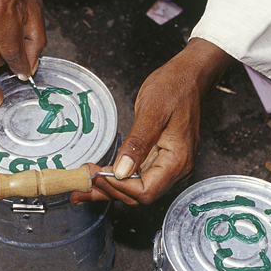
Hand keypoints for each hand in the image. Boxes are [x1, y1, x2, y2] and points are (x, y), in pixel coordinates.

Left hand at [70, 38, 233, 205]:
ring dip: (109, 189)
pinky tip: (99, 178)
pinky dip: (117, 179)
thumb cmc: (175, 88)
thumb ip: (137, 144)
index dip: (118, 187)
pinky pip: (138, 175)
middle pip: (139, 195)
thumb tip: (122, 171)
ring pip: (136, 188)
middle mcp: (176, 168)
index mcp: (177, 160)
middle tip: (81, 183)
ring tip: (82, 188)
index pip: (146, 191)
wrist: (190, 76)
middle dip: (109, 191)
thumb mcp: (152, 112)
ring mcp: (169, 165)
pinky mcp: (160, 159)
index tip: (96, 175)